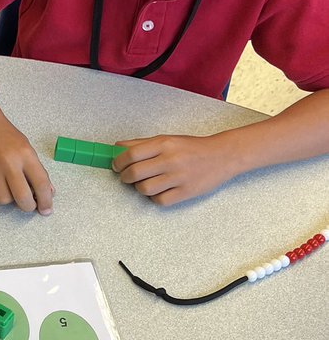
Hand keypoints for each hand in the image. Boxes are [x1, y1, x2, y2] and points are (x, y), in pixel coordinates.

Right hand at [0, 109, 53, 214]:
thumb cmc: (6, 135)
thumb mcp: (27, 148)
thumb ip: (37, 170)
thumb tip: (47, 193)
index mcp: (25, 154)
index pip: (41, 184)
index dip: (46, 201)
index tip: (46, 210)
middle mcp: (9, 161)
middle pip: (22, 197)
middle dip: (28, 207)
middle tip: (28, 204)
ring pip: (3, 199)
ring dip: (8, 199)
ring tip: (7, 187)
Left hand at [113, 132, 238, 205]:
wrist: (222, 156)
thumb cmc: (192, 147)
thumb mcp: (167, 139)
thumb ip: (141, 143)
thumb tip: (117, 147)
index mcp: (164, 144)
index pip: (130, 154)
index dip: (118, 162)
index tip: (116, 165)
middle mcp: (170, 160)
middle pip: (134, 173)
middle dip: (124, 177)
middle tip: (126, 176)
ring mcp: (179, 177)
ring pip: (144, 189)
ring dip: (139, 188)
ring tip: (145, 183)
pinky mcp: (186, 192)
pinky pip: (159, 200)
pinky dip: (155, 198)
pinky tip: (159, 190)